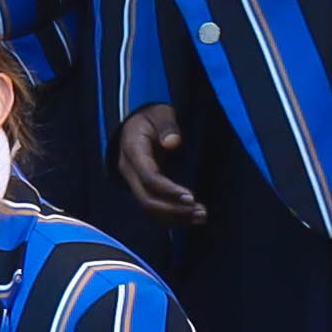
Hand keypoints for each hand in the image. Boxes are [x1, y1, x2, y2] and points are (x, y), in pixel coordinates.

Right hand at [113, 99, 206, 224]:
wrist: (136, 125)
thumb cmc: (152, 118)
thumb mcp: (160, 113)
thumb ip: (167, 125)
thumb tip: (173, 142)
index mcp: (133, 151)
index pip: (148, 177)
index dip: (168, 190)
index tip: (190, 196)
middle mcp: (130, 171)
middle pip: (147, 200)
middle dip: (173, 210)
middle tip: (200, 211)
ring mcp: (134, 182)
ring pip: (150, 209)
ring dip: (175, 217)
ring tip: (201, 216)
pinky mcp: (143, 189)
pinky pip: (154, 209)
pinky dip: (172, 217)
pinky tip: (191, 217)